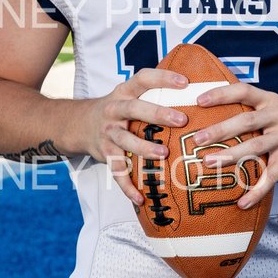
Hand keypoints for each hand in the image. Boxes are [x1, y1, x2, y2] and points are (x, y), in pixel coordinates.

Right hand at [82, 68, 190, 205]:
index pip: (143, 78)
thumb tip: (198, 90)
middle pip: (134, 109)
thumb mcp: (130, 94)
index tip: (185, 82)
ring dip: (144, 148)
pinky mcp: (104, 153)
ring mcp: (108, 132)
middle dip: (158, 114)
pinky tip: (140, 199)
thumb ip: (155, 93)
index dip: (163, 78)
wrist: (79, 124)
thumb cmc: (119, 110)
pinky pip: (116, 171)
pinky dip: (127, 186)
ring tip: (164, 155)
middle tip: (181, 120)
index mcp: (124, 92)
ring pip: (125, 141)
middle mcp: (114, 110)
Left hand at [193, 84, 277, 208]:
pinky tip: (242, 203)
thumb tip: (219, 117)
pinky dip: (257, 191)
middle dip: (220, 130)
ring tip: (209, 164)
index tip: (199, 100)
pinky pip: (272, 176)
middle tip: (197, 139)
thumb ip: (254, 109)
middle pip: (246, 120)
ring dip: (231, 156)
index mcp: (271, 101)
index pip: (244, 91)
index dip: (221, 93)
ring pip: (255, 146)